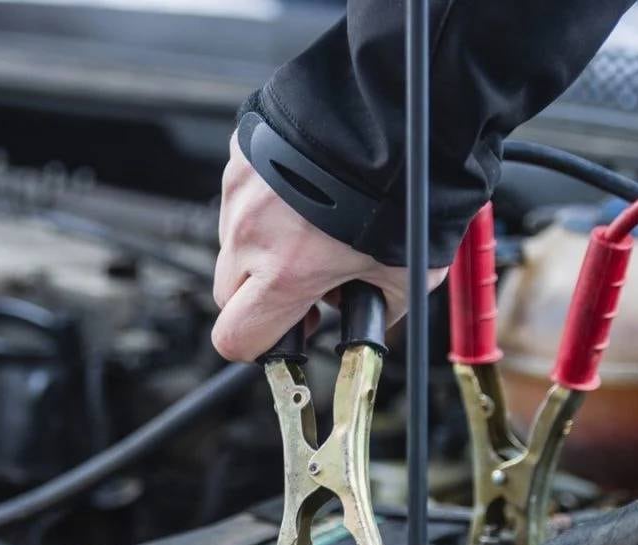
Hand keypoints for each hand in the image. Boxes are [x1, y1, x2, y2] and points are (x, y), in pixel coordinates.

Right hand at [212, 138, 445, 361]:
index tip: (283, 334)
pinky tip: (308, 187)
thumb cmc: (405, 184)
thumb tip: (371, 318)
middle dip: (259, 295)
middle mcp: (251, 234)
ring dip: (264, 244)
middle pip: (227, 293)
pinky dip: (269, 200)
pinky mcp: (242, 154)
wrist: (397, 106)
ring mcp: (240, 190)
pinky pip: (243, 194)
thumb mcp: (409, 271)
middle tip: (305, 280)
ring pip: (235, 241)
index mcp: (284, 273)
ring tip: (315, 222)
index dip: (257, 345)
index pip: (235, 337)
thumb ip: (380, 307)